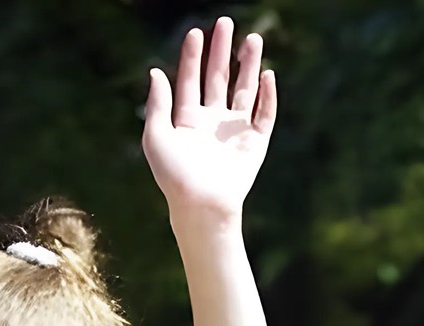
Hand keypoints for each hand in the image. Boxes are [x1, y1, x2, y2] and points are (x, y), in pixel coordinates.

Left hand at [142, 18, 276, 226]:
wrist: (201, 205)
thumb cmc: (175, 177)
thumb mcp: (156, 137)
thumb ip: (157, 104)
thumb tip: (155, 71)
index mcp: (187, 121)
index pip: (190, 81)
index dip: (192, 57)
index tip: (196, 32)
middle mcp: (212, 122)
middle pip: (218, 78)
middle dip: (221, 51)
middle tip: (225, 23)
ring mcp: (234, 131)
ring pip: (244, 89)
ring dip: (248, 64)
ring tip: (252, 39)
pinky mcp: (255, 142)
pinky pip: (264, 113)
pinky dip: (267, 94)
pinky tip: (266, 75)